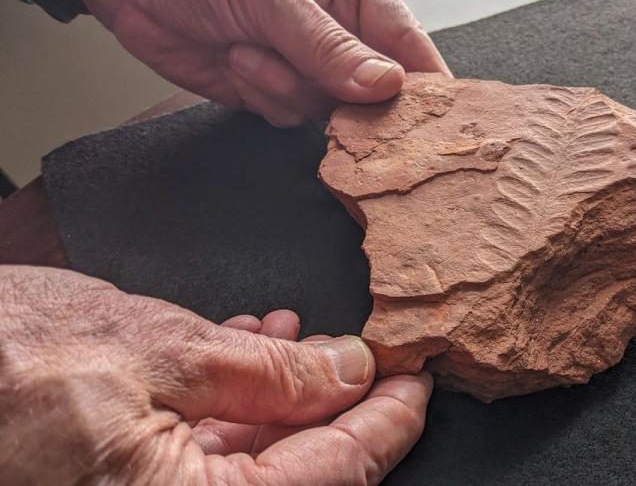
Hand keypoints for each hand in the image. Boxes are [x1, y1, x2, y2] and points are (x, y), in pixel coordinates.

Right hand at [0, 266, 432, 483]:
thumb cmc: (11, 361)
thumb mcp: (165, 352)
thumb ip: (272, 372)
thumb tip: (349, 372)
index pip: (338, 473)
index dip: (390, 422)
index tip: (418, 380)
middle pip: (304, 473)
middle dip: (343, 407)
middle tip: (377, 358)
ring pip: (255, 460)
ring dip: (288, 396)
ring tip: (309, 339)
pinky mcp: (123, 480)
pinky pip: (205, 453)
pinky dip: (237, 401)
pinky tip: (247, 347)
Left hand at [72, 0, 449, 125]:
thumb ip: (329, 46)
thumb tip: (385, 84)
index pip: (409, 44)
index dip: (426, 83)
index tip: (432, 116)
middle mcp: (337, 31)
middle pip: (375, 90)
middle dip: (343, 93)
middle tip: (315, 80)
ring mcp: (305, 64)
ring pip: (329, 109)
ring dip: (286, 87)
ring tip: (248, 48)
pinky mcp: (272, 90)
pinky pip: (289, 117)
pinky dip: (262, 97)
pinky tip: (237, 62)